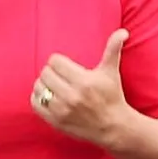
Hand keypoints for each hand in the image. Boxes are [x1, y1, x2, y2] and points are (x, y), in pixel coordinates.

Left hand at [32, 29, 132, 146]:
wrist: (113, 127)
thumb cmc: (112, 96)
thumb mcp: (111, 72)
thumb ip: (113, 49)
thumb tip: (122, 31)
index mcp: (84, 81)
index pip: (54, 61)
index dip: (59, 62)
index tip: (66, 66)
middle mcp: (72, 96)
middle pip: (45, 73)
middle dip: (52, 72)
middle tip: (60, 76)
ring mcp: (62, 110)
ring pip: (39, 87)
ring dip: (44, 84)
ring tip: (53, 85)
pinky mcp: (55, 121)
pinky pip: (35, 104)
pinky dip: (37, 98)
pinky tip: (47, 96)